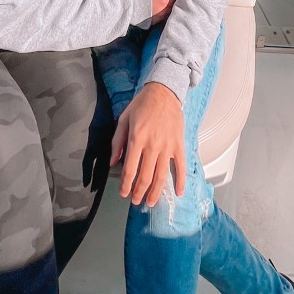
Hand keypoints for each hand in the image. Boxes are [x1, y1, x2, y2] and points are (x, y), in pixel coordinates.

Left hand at [111, 82, 185, 206]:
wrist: (164, 92)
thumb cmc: (142, 105)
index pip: (130, 169)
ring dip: (155, 192)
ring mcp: (167, 146)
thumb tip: (113, 162)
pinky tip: (179, 192)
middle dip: (139, 192)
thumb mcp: (124, 120)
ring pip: (161, 175)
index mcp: (137, 139)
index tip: (124, 193)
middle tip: (135, 201)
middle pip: (145, 176)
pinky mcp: (179, 145)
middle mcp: (152, 146)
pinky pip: (180, 166)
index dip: (126, 185)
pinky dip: (180, 181)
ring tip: (150, 202)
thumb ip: (117, 142)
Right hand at [149, 0, 181, 21]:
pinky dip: (163, 13)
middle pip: (174, 6)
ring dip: (169, 8)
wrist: (128, 3)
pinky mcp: (154, 22)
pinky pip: (163, 17)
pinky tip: (158, 9)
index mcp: (166, 0)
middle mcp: (165, 10)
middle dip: (173, 1)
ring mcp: (160, 17)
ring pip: (169, 12)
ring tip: (163, 3)